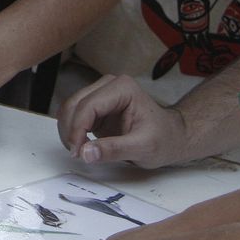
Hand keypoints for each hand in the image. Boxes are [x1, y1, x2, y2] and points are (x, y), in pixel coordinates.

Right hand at [57, 74, 181, 167]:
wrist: (171, 137)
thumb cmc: (164, 139)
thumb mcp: (143, 148)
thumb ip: (114, 150)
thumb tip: (86, 152)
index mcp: (123, 88)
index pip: (89, 105)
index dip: (78, 128)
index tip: (78, 151)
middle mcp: (109, 86)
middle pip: (74, 104)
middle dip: (70, 130)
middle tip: (77, 154)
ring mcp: (101, 94)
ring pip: (70, 108)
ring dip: (68, 130)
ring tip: (79, 151)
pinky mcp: (96, 107)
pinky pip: (73, 115)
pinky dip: (72, 131)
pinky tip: (81, 146)